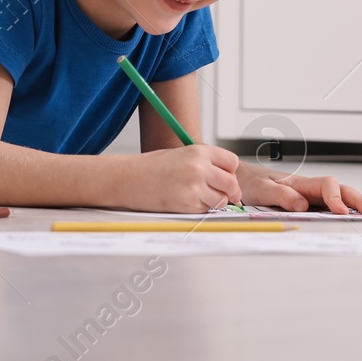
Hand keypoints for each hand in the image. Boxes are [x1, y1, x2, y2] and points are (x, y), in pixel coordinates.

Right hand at [126, 145, 242, 212]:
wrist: (130, 179)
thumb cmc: (153, 167)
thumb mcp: (183, 154)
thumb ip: (206, 163)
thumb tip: (228, 178)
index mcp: (199, 151)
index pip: (231, 162)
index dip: (230, 171)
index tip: (226, 176)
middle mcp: (199, 168)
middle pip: (231, 183)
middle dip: (230, 190)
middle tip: (225, 194)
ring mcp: (194, 187)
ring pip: (221, 200)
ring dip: (216, 201)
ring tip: (200, 196)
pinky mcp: (188, 204)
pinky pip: (206, 209)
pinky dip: (201, 208)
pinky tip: (187, 200)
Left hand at [237, 164, 361, 213]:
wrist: (239, 179)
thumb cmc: (249, 183)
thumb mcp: (259, 190)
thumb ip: (279, 195)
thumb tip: (301, 204)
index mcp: (300, 182)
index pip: (326, 186)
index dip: (335, 198)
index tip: (341, 212)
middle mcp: (309, 187)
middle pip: (340, 189)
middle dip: (358, 199)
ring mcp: (310, 195)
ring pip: (340, 195)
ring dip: (358, 202)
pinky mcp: (308, 203)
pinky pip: (331, 204)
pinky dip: (348, 207)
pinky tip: (357, 212)